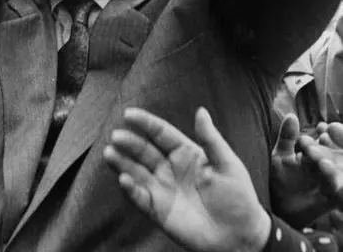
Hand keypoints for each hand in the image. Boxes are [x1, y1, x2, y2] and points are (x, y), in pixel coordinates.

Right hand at [103, 107, 270, 251]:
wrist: (239, 237)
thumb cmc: (238, 199)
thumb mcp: (228, 165)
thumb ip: (211, 139)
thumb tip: (201, 111)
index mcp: (185, 153)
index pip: (161, 133)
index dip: (145, 123)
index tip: (129, 114)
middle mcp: (169, 168)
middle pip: (144, 151)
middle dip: (129, 143)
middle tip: (116, 136)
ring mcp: (162, 188)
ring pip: (136, 171)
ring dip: (121, 162)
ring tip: (109, 153)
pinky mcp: (157, 209)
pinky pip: (139, 197)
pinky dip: (130, 189)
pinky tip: (124, 180)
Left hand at [270, 114, 328, 225]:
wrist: (281, 206)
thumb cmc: (281, 179)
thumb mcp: (281, 156)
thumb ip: (287, 138)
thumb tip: (292, 116)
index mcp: (317, 154)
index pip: (324, 141)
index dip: (324, 134)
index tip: (322, 126)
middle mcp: (327, 166)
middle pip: (333, 155)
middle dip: (329, 148)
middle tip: (325, 139)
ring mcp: (331, 181)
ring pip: (336, 172)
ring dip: (331, 167)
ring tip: (322, 161)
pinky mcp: (333, 197)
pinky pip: (337, 190)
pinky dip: (334, 183)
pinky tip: (330, 178)